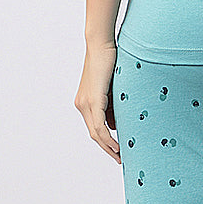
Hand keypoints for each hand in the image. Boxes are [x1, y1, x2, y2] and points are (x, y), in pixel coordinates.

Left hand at [75, 42, 120, 163]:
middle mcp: (82, 104)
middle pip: (94, 134)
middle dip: (107, 148)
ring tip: (120, 155)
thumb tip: (116, 123)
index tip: (117, 151)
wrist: (101, 45)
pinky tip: (116, 145)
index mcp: (85, 102)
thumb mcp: (112, 88)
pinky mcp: (92, 100)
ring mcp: (85, 103)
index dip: (105, 142)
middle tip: (120, 159)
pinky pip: (99, 125)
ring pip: (96, 132)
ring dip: (108, 146)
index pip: (94, 128)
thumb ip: (113, 105)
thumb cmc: (109, 61)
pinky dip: (108, 137)